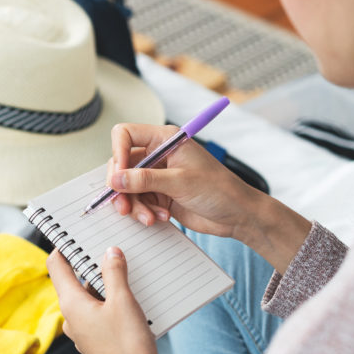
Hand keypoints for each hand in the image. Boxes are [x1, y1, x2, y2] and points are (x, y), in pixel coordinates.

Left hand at [47, 246, 159, 353]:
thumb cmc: (128, 347)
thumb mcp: (124, 302)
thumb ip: (114, 272)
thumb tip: (109, 252)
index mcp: (71, 304)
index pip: (56, 266)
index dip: (64, 247)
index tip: (75, 232)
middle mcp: (71, 318)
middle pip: (74, 281)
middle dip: (91, 264)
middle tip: (110, 247)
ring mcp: (82, 331)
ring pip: (89, 298)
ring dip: (104, 284)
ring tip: (126, 272)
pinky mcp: (95, 341)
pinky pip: (98, 313)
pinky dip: (110, 302)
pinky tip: (130, 300)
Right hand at [107, 123, 263, 238]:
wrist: (237, 215)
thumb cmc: (220, 189)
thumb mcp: (180, 182)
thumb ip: (145, 180)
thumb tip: (116, 180)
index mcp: (165, 140)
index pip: (126, 135)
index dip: (117, 154)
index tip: (119, 177)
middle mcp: (158, 155)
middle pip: (122, 165)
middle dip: (122, 188)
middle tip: (124, 206)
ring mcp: (157, 176)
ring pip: (127, 187)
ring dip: (134, 205)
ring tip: (149, 217)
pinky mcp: (159, 195)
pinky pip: (138, 202)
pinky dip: (143, 212)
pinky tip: (159, 218)